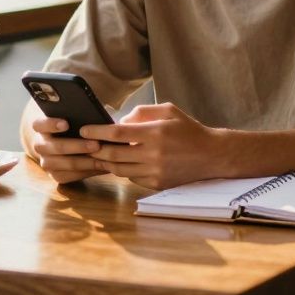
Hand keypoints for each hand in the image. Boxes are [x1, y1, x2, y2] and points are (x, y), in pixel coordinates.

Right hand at [28, 117, 104, 183]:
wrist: (65, 139)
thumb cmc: (74, 122)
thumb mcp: (73, 114)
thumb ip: (79, 112)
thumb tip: (94, 112)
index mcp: (40, 126)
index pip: (40, 124)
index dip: (52, 124)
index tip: (66, 123)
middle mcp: (40, 145)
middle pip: (56, 147)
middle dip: (78, 146)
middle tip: (96, 144)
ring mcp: (46, 162)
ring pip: (64, 164)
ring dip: (85, 162)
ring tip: (103, 158)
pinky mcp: (55, 174)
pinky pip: (70, 176)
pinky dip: (86, 172)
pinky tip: (101, 167)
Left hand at [81, 103, 223, 189]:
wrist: (211, 155)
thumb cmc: (188, 129)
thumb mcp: (168, 110)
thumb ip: (142, 112)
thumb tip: (119, 121)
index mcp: (155, 132)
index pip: (117, 132)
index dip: (97, 131)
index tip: (84, 130)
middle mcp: (154, 154)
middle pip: (113, 154)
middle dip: (96, 149)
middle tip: (85, 144)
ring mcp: (155, 171)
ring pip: (120, 169)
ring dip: (107, 162)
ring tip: (100, 153)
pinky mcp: (157, 184)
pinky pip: (132, 178)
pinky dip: (124, 170)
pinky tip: (122, 162)